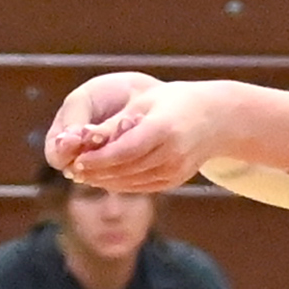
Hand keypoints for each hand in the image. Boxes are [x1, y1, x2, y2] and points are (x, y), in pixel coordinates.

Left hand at [52, 79, 229, 192]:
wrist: (215, 118)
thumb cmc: (174, 102)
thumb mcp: (144, 102)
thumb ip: (114, 123)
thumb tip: (80, 139)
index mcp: (164, 128)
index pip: (125, 150)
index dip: (99, 159)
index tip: (78, 160)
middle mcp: (172, 153)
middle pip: (126, 169)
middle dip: (97, 171)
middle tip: (73, 169)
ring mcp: (176, 169)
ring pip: (132, 182)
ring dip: (106, 180)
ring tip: (84, 173)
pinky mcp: (176, 179)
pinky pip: (142, 186)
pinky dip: (121, 183)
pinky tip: (105, 177)